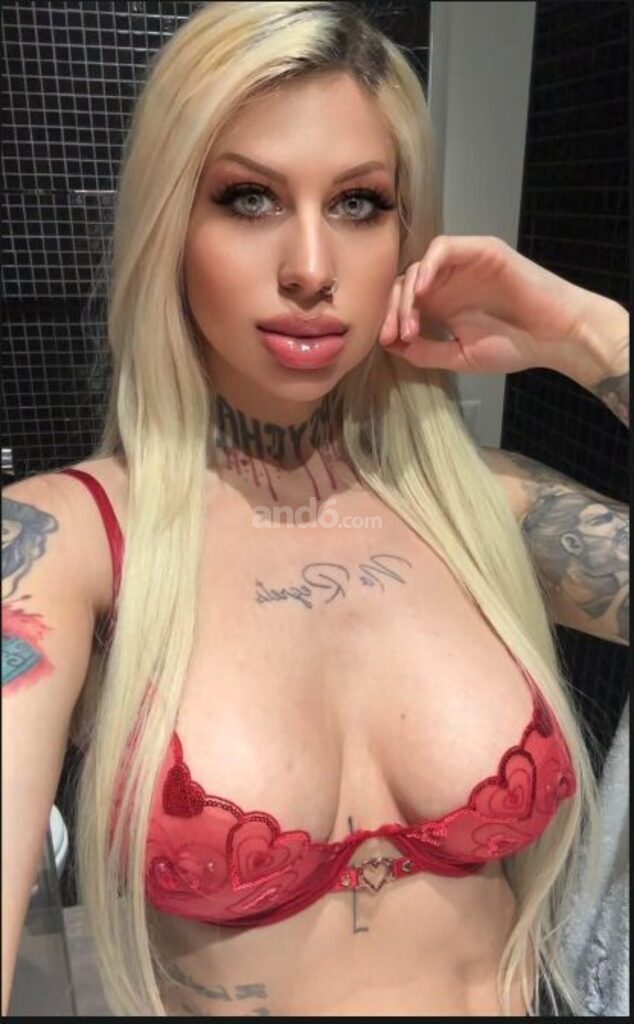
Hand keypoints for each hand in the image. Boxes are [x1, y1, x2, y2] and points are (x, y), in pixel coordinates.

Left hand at [377, 234, 595, 374]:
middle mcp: (449, 282)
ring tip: (411, 320)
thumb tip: (391, 346)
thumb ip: (426, 352)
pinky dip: (428, 265)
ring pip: (420, 266)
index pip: (403, 302)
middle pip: (405, 284)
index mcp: (443, 304)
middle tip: (396, 335)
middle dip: (394, 310)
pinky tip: (423, 290)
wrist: (556, 338)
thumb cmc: (517, 346)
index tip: (387, 342)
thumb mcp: (461, 356)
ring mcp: (465, 265)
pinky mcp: (482, 251)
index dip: (390, 320)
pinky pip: (445, 248)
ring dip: (408, 292)